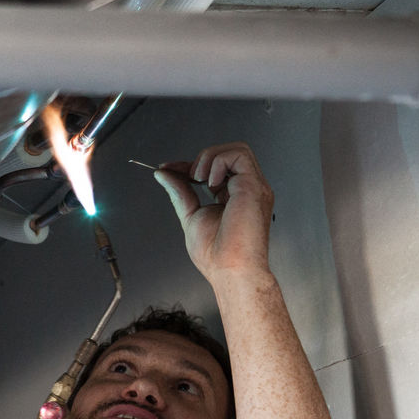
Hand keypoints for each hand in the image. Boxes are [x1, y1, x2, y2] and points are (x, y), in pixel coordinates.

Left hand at [153, 142, 274, 282]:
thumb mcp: (190, 215)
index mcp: (234, 197)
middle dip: (202, 158)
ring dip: (210, 158)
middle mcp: (247, 190)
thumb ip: (179, 192)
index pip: (216, 168)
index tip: (168, 168)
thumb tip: (163, 174)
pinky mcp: (254, 186)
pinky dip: (218, 162)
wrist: (230, 269)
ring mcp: (254, 187)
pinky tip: (210, 182)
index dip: (190, 164)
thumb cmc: (216, 255)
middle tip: (189, 178)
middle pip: (229, 153)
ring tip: (200, 180)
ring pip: (236, 149)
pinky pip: (238, 155)